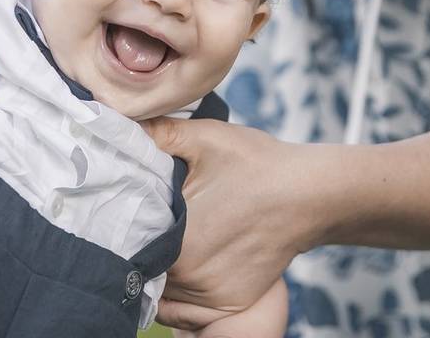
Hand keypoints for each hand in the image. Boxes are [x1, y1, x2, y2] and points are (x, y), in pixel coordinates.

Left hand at [141, 118, 314, 328]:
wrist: (311, 193)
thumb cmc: (258, 164)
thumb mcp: (206, 138)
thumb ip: (159, 133)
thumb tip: (118, 122)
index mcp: (176, 244)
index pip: (127, 247)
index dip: (123, 230)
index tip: (128, 213)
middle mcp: (190, 280)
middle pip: (146, 270)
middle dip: (143, 249)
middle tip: (150, 224)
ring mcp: (212, 297)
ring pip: (167, 293)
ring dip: (163, 272)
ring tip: (174, 241)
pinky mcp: (232, 303)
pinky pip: (192, 307)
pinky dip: (186, 290)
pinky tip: (193, 259)